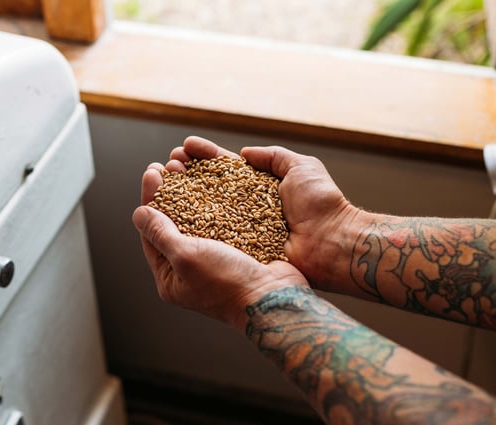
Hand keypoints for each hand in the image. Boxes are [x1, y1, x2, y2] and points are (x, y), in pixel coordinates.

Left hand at [133, 159, 308, 330]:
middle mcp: (190, 268)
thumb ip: (160, 234)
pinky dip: (215, 200)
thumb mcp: (186, 257)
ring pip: (197, 218)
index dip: (150, 201)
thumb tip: (138, 214)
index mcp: (171, 278)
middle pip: (173, 224)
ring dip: (191, 191)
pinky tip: (214, 179)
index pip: (152, 234)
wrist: (274, 297)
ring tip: (188, 165)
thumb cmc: (227, 283)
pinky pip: (221, 220)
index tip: (152, 172)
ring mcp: (214, 258)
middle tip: (167, 164)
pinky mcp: (237, 248)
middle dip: (169, 192)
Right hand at [170, 136, 365, 290]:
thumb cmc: (322, 205)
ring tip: (164, 180)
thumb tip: (245, 153)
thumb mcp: (302, 167)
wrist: (333, 244)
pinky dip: (190, 224)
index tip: (186, 147)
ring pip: (205, 209)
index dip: (205, 157)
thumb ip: (274, 156)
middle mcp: (246, 208)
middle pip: (209, 187)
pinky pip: (211, 235)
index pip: (226, 168)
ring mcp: (241, 229)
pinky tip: (171, 212)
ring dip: (182, 195)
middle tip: (168, 164)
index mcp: (260, 188)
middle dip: (187, 174)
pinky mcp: (239, 249)